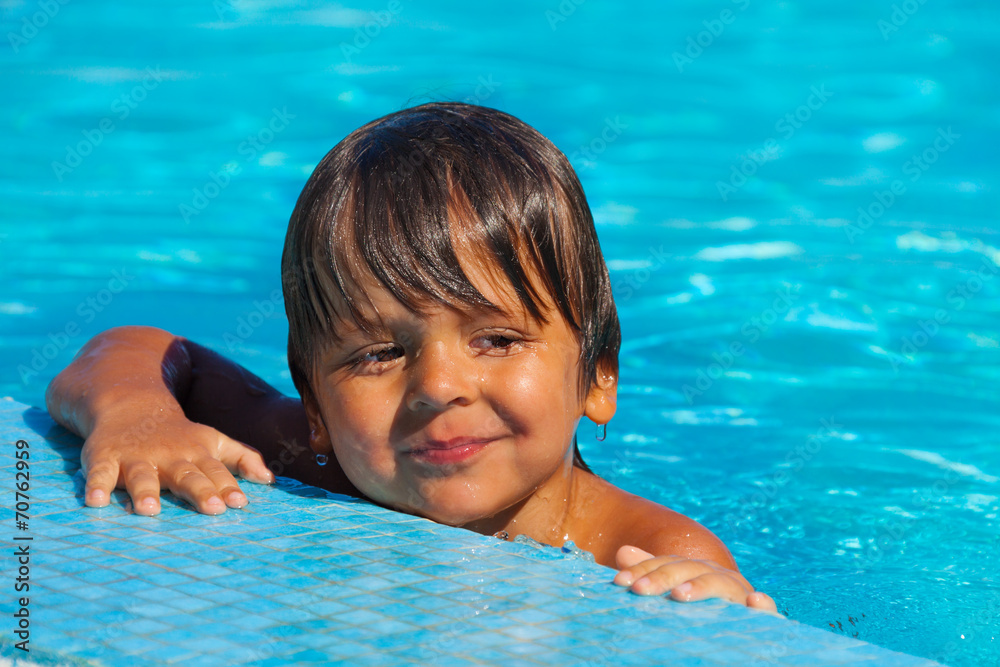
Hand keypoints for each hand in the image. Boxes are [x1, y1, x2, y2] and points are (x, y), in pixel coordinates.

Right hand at [82, 409, 273, 515]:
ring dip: (145, 492)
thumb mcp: (213, 440)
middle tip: (213, 509)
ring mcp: (136, 457)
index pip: (215, 472)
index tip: (239, 503)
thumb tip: (270, 480)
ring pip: (142, 475)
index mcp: (196, 453)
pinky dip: (96, 486)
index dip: (227, 486)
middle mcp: (169, 456)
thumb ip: (242, 458)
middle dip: (200, 491)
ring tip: (149, 510)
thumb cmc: (180, 435)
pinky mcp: (104, 458)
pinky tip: (95, 502)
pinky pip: (99, 473)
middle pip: (186, 475)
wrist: (131, 404)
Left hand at [613, 545, 776, 612]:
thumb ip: (652, 573)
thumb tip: (623, 552)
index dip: (642, 570)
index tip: (619, 582)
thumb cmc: (699, 607)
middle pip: (687, 569)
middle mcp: (716, 575)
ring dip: (701, 587)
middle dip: (662, 578)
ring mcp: (739, 591)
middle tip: (639, 590)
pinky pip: (768, 609)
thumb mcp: (673, 589)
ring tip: (680, 595)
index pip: (665, 563)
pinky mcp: (761, 613)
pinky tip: (755, 602)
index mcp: (694, 568)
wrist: (739, 625)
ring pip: (719, 584)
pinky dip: (764, 605)